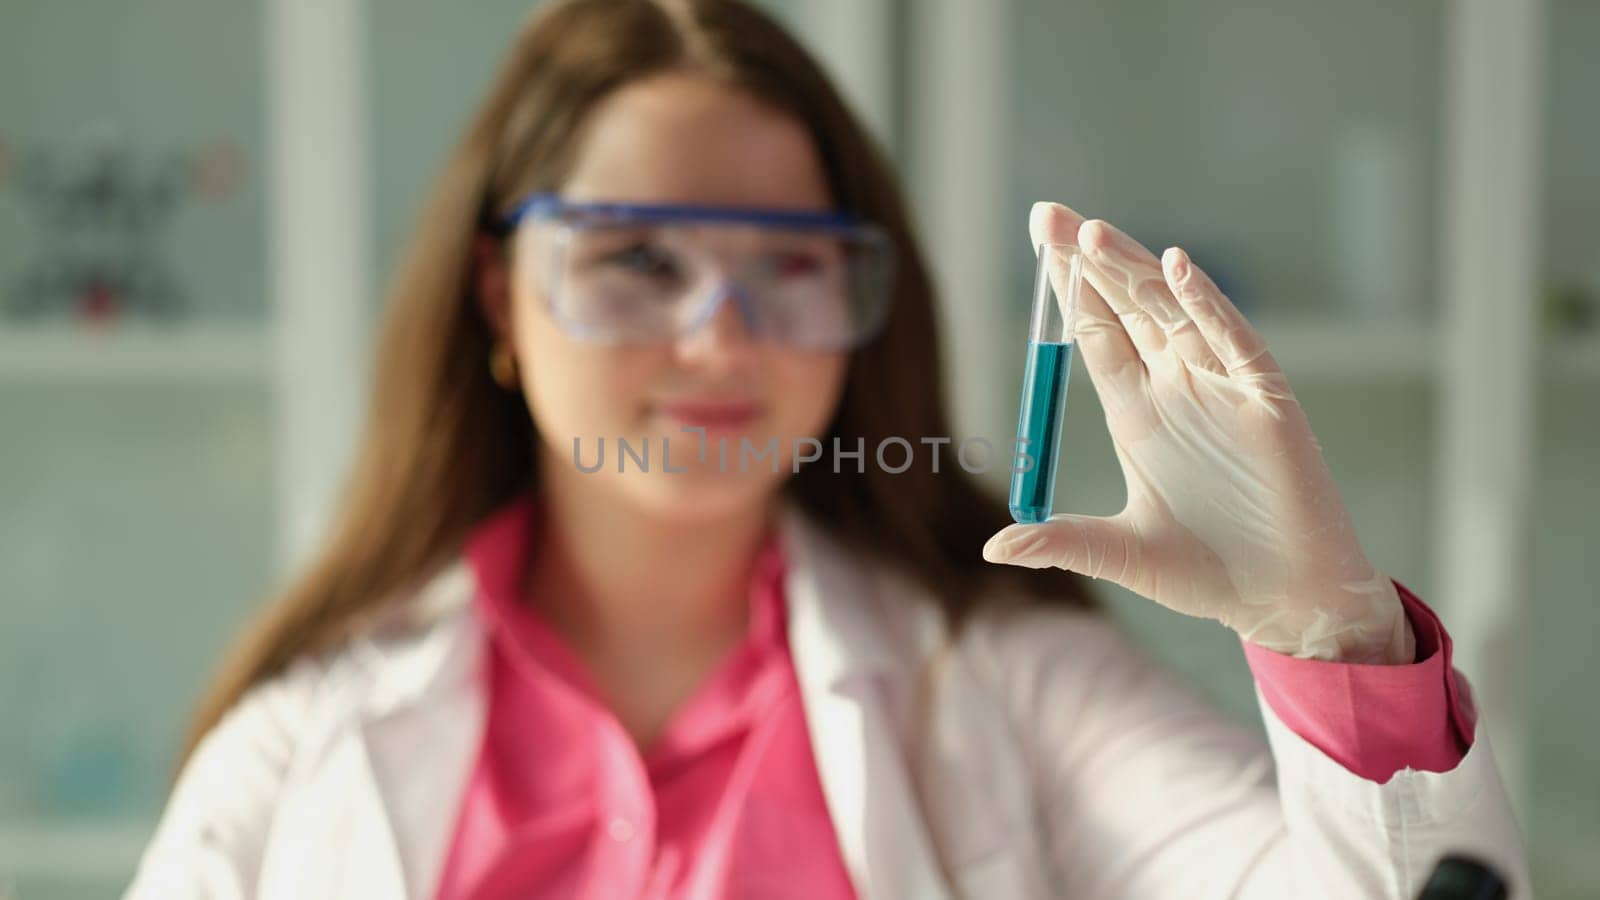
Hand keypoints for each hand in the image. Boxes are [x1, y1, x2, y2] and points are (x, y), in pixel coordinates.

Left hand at [983, 202, 1413, 664]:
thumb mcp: (1120, 554)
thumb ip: (1060, 542)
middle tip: (1047, 214)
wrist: (1284, 601)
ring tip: (1090, 232)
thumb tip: (993, 546)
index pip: (1095, 333)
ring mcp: (1222, 388)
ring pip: (1172, 310)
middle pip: (1126, 306)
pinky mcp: (1267, 401)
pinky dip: (1206, 303)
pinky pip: (1234, 340)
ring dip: (1133, 270)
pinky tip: (1175, 268)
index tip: (1039, 243)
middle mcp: (1176, 388)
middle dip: (1088, 261)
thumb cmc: (1208, 575)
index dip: (1069, 289)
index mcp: (1136, 413)